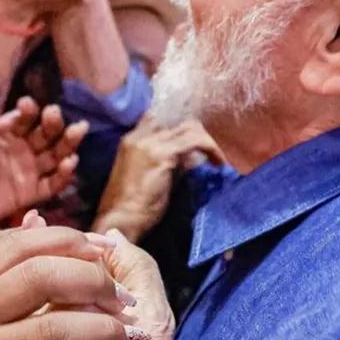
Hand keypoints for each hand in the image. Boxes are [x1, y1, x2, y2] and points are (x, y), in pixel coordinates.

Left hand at [0, 97, 88, 232]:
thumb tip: (12, 117)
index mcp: (9, 134)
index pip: (25, 119)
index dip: (28, 111)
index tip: (26, 104)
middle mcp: (24, 150)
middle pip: (46, 135)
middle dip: (53, 123)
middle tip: (55, 114)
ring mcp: (30, 172)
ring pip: (56, 156)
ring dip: (68, 143)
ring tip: (77, 131)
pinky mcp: (31, 194)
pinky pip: (52, 184)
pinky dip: (64, 175)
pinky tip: (70, 162)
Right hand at [93, 118, 223, 241]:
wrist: (120, 221)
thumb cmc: (133, 207)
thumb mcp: (152, 176)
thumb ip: (169, 163)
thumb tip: (193, 158)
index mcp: (131, 140)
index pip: (159, 119)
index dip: (181, 129)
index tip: (196, 145)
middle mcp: (140, 136)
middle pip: (178, 122)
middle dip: (198, 136)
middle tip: (211, 154)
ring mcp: (150, 143)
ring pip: (190, 128)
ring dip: (208, 142)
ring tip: (218, 160)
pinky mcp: (162, 154)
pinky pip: (195, 141)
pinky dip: (211, 148)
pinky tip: (218, 163)